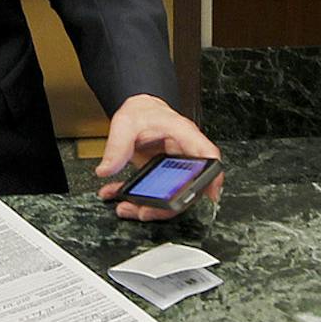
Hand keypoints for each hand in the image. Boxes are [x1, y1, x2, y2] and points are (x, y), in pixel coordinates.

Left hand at [95, 95, 222, 222]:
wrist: (138, 109)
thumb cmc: (142, 111)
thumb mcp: (126, 123)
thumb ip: (117, 146)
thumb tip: (107, 169)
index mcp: (183, 133)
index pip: (208, 154)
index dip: (213, 176)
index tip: (210, 195)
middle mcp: (183, 151)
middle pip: (188, 185)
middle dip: (168, 205)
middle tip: (145, 211)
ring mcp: (174, 165)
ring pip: (172, 193)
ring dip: (149, 207)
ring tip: (126, 208)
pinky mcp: (163, 173)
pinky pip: (157, 192)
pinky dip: (136, 198)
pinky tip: (117, 195)